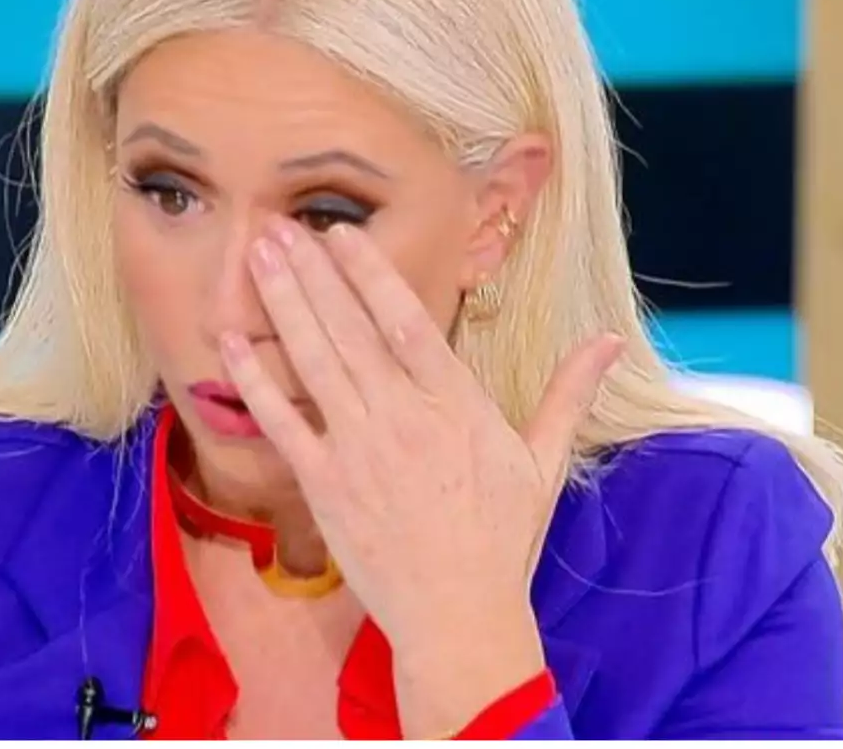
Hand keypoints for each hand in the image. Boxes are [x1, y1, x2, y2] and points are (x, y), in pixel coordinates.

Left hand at [218, 216, 623, 734]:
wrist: (458, 618)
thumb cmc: (501, 539)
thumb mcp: (544, 462)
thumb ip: (568, 393)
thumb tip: (610, 342)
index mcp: (455, 404)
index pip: (407, 319)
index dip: (370, 271)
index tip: (341, 233)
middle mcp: (401, 416)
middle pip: (350, 328)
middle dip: (313, 271)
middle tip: (279, 225)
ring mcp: (358, 448)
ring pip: (313, 360)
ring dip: (282, 303)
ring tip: (257, 255)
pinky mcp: (323, 483)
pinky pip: (281, 422)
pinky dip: (254, 380)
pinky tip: (231, 339)